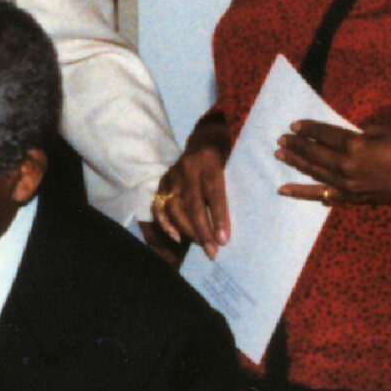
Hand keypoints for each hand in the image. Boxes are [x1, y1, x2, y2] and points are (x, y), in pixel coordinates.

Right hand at [152, 138, 230, 255]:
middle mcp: (188, 169)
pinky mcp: (162, 180)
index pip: (214, 195)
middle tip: (212, 252)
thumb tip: (224, 231)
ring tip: (200, 245)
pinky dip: (166, 223)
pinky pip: (159, 205)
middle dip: (202, 232)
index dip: (218, 219)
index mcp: (210, 164)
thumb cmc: (223, 160)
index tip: (223, 241)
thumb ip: (225, 196)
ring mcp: (172, 174)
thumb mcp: (231, 171)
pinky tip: (177, 237)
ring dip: (187, 230)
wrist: (205, 138)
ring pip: (174, 207)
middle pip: (192, 204)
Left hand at [276, 119, 390, 206]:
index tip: (294, 125)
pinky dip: (307, 192)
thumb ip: (357, 135)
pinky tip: (288, 190)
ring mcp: (348, 185)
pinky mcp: (354, 198)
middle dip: (296, 147)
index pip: (324, 135)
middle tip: (280, 141)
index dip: (308, 129)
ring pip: (315, 174)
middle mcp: (346, 167)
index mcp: (355, 146)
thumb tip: (341, 139)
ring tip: (279, 158)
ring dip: (296, 165)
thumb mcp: (382, 131)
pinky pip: (325, 195)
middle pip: (314, 155)